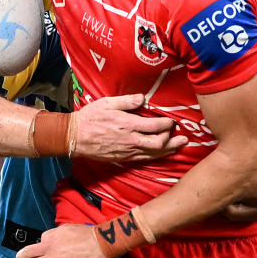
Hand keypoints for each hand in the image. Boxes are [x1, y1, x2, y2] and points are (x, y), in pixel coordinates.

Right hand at [73, 94, 188, 160]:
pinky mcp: (123, 158)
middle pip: (159, 144)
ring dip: (169, 150)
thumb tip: (143, 98)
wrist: (74, 137)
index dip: (168, 124)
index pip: (155, 126)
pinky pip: (144, 159)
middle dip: (173, 140)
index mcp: (128, 124)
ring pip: (153, 154)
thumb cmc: (90, 117)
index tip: (173, 121)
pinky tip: (161, 153)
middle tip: (182, 136)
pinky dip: (156, 156)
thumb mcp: (107, 103)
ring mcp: (127, 151)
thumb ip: (127, 101)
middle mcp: (130, 140)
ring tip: (179, 146)